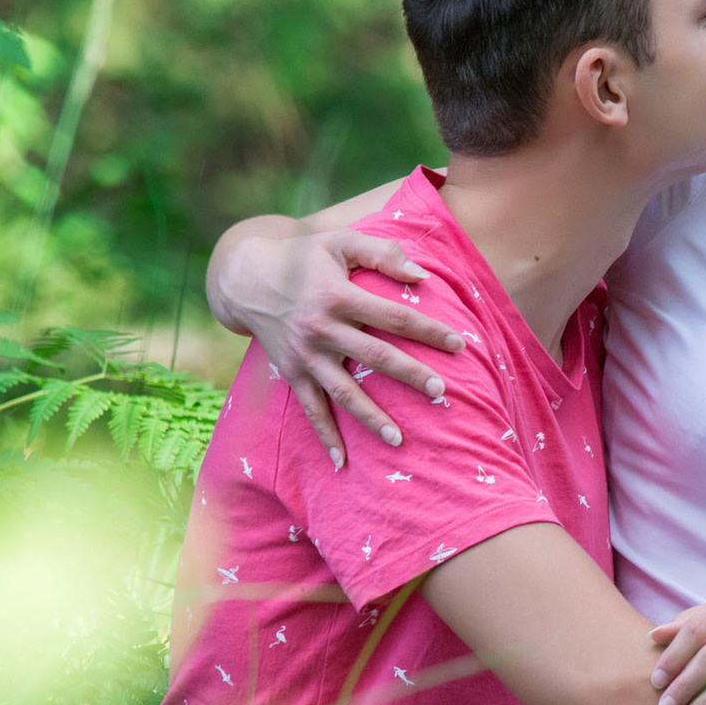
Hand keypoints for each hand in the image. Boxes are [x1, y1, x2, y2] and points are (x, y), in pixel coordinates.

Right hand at [212, 228, 464, 466]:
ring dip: (372, 418)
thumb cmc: (303, 257)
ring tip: (399, 440)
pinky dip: (326, 436)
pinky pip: (311, 409)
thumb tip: (422, 276)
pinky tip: (342, 462)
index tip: (459, 345)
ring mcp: (305, 356)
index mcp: (338, 296)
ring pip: (344, 392)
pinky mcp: (291, 373)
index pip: (394, 317)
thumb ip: (382, 253)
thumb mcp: (340, 242)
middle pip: (375, 357)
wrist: (245, 278)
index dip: (428, 330)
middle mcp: (321, 329)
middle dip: (410, 375)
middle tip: (441, 392)